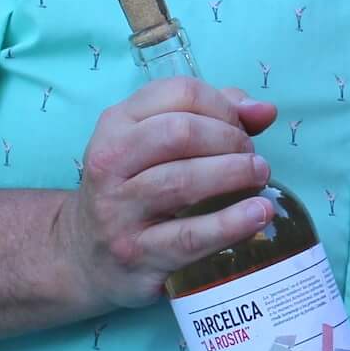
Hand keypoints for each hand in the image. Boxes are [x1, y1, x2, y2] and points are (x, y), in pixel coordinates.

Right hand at [52, 78, 278, 309]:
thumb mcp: (156, 145)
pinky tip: (257, 215)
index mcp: (116, 124)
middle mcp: (111, 163)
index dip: (224, 105)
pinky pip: (190, 236)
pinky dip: (231, 223)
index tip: (244, 127)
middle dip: (230, 140)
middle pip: (182, 133)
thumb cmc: (135, 189)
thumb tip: (264, 110)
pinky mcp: (137, 254)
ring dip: (235, 175)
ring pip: (184, 181)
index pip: (180, 93)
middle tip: (253, 159)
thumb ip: (211, 118)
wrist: (85, 257)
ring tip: (260, 179)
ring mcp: (119, 210)